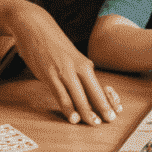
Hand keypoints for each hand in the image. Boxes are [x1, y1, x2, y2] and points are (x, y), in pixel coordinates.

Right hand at [5, 1, 122, 123]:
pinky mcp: (49, 75)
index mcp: (84, 65)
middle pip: (93, 92)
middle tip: (110, 121)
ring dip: (87, 112)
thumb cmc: (53, 45)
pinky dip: (68, 108)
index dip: (107, 101)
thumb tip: (84, 89)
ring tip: (94, 124)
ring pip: (79, 96)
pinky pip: (61, 95)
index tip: (116, 112)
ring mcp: (64, 71)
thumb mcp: (70, 58)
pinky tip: (73, 118)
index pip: (99, 87)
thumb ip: (77, 73)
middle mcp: (78, 68)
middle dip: (102, 108)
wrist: (36, 27)